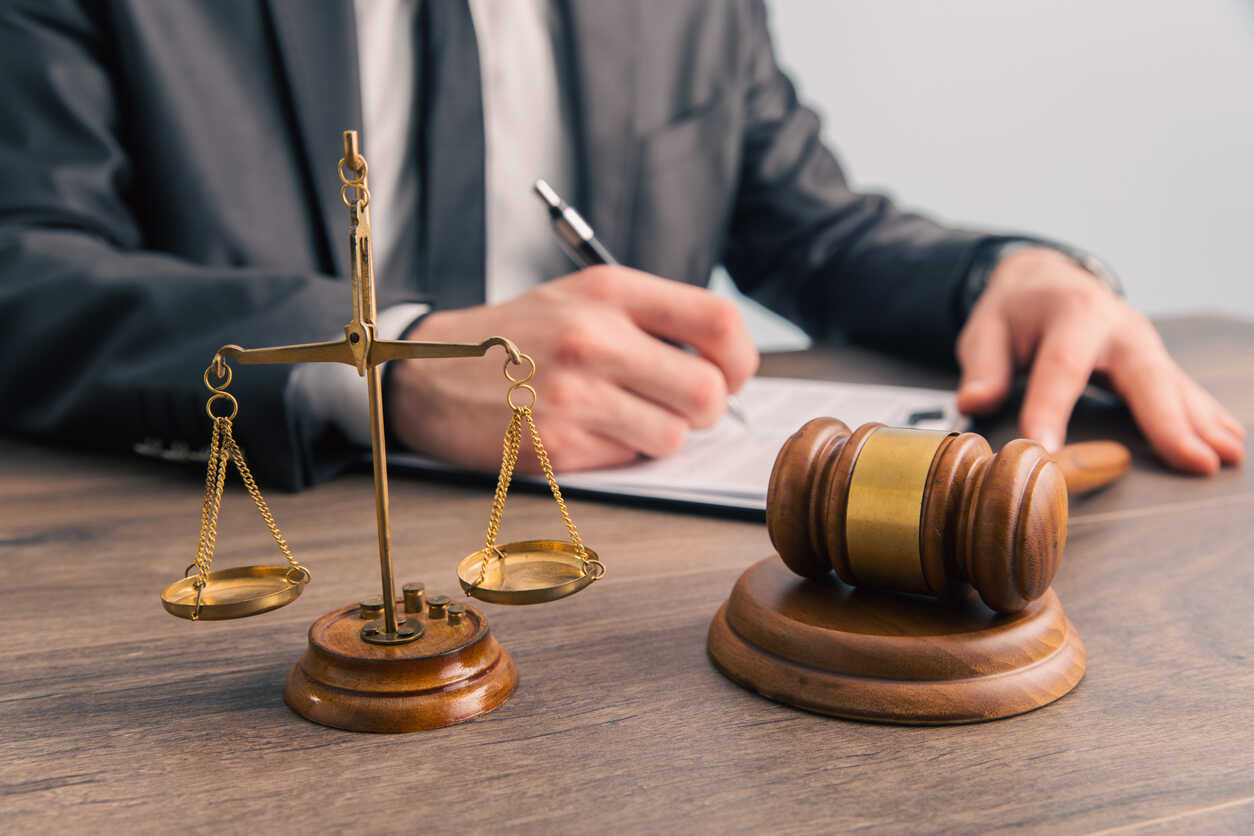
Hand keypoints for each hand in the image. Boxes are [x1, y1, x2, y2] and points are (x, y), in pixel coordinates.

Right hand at [387, 267, 758, 471]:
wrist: (427, 373)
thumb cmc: (516, 336)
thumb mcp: (581, 297)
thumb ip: (651, 318)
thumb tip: (725, 362)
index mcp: (609, 291)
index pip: (718, 320)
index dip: (740, 357)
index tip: (731, 372)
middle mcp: (594, 338)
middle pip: (708, 392)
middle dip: (705, 409)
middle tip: (677, 405)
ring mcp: (575, 396)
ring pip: (674, 436)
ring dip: (658, 435)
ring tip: (616, 415)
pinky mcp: (557, 447)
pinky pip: (628, 461)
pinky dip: (618, 453)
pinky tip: (580, 431)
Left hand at [955, 247, 1244, 473]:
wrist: (1046, 280)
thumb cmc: (1014, 312)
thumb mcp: (986, 329)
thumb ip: (982, 367)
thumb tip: (973, 404)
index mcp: (1070, 313)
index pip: (1059, 368)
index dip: (1050, 410)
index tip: (1048, 453)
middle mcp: (1117, 326)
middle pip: (1143, 375)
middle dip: (1167, 420)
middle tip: (1191, 460)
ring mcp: (1142, 343)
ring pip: (1174, 385)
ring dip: (1201, 423)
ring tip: (1225, 457)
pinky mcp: (1153, 360)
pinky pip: (1183, 390)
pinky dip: (1205, 417)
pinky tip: (1228, 444)